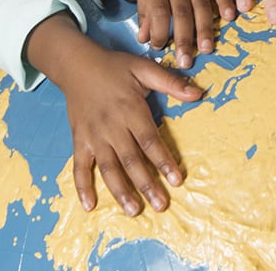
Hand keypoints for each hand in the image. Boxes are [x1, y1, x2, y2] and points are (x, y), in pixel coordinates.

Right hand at [25, 13, 203, 214]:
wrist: (77, 65)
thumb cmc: (115, 67)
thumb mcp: (144, 68)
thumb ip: (170, 82)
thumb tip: (198, 94)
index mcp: (130, 109)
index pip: (150, 141)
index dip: (163, 161)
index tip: (177, 180)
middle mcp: (112, 127)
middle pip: (131, 160)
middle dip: (147, 184)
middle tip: (161, 205)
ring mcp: (94, 136)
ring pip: (108, 168)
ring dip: (121, 191)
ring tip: (134, 210)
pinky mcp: (79, 141)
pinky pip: (79, 167)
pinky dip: (82, 187)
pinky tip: (89, 205)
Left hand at [132, 0, 234, 68]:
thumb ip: (144, 11)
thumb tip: (144, 39)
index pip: (158, 9)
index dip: (159, 31)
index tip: (158, 48)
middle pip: (181, 10)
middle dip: (184, 38)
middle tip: (186, 61)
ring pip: (200, 2)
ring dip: (204, 27)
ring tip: (207, 48)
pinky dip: (225, 0)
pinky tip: (229, 17)